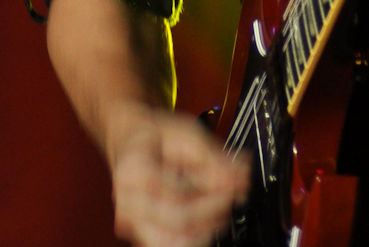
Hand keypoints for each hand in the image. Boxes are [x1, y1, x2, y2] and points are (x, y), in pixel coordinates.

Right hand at [107, 105, 251, 246]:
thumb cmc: (155, 135)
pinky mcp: (142, 232)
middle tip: (232, 195)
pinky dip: (195, 236)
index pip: (176, 195)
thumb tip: (240, 175)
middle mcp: (127, 200)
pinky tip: (208, 219)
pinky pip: (169, 245)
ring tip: (221, 207)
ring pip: (172, 242)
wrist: (133, 142)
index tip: (234, 183)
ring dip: (205, 229)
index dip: (211, 195)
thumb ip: (212, 156)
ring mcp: (132, 220)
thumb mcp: (185, 132)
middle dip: (212, 212)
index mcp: (133, 170)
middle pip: (176, 223)